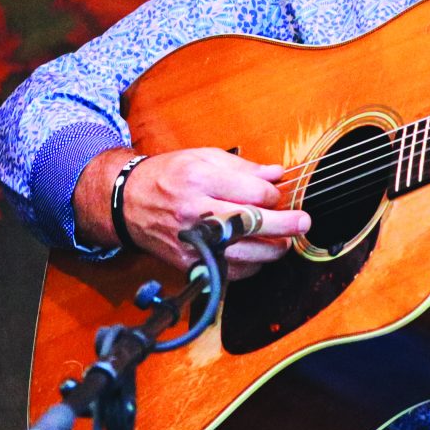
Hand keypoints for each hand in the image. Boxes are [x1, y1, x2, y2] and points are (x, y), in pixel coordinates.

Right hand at [79, 146, 309, 280]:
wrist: (126, 203)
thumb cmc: (166, 176)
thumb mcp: (201, 157)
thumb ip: (241, 167)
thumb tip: (277, 174)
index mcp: (199, 179)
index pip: (255, 193)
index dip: (274, 194)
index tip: (275, 194)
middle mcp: (195, 211)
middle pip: (254, 223)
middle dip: (287, 224)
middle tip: (303, 222)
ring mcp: (193, 240)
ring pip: (247, 253)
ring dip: (273, 249)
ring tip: (283, 241)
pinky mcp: (190, 261)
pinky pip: (232, 271)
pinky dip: (252, 266)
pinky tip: (256, 255)